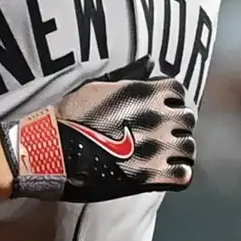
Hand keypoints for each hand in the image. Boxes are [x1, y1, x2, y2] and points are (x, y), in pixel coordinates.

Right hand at [2, 68, 198, 201]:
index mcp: (142, 93)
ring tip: (167, 155)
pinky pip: (184, 176)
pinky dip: (179, 175)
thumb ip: (128, 78)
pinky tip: (168, 174)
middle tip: (165, 133)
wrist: (51, 151)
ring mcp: (154, 148)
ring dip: (180, 151)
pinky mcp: (148, 176)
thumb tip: (149, 63)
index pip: (178, 91)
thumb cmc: (69, 118)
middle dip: (178, 125)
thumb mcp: (97, 87)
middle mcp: (154, 118)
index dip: (173, 100)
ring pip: (189, 148)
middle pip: (188, 119)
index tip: (164, 108)